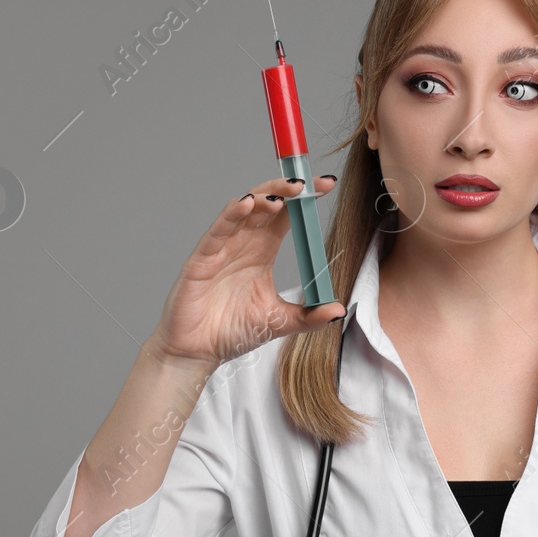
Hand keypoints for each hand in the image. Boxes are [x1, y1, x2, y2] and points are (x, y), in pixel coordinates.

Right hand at [147, 175, 343, 371]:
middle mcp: (243, 244)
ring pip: (242, 209)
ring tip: (284, 194)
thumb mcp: (279, 322)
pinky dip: (232, 214)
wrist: (198, 353)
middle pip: (266, 203)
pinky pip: (218, 229)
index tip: (327, 185)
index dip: (304, 199)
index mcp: (262, 252)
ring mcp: (222, 248)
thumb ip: (309, 316)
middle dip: (286, 189)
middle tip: (307, 183)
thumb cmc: (231, 332)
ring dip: (263, 196)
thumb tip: (339, 310)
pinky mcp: (202, 258)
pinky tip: (248, 203)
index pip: (286, 216)